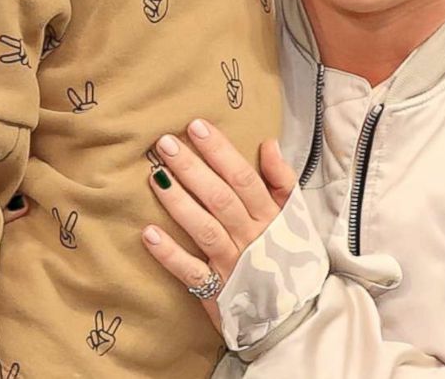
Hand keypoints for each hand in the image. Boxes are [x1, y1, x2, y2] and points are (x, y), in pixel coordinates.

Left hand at [142, 122, 296, 327]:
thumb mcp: (295, 218)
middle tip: (165, 144)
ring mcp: (233, 265)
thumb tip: (268, 143)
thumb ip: (282, 181)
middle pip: (220, 199)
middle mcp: (252, 238)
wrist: (294, 317)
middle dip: (192, 169)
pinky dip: (170, 255)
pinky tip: (148, 234)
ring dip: (179, 203)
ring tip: (155, 177)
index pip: (243, 179)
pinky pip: (190, 272)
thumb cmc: (290, 258)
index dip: (220, 152)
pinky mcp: (216, 292)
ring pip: (204, 230)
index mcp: (270, 218)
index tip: (196, 127)